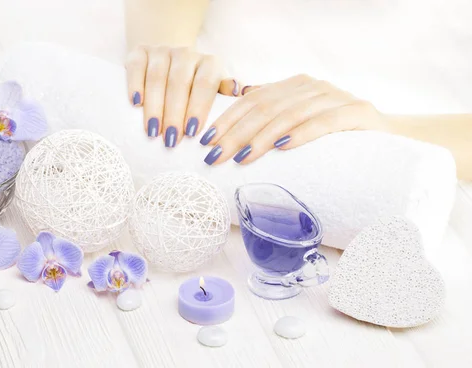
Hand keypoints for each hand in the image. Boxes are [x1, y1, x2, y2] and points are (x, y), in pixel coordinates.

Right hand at [125, 46, 244, 146]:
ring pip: (157, 77)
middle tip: (171, 140)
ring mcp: (161, 51)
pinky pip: (136, 66)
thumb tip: (238, 92)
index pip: (205, 83)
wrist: (168, 58)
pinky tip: (135, 104)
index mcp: (208, 63)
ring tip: (152, 131)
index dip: (199, 107)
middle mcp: (186, 54)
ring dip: (155, 106)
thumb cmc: (195, 85)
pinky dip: (135, 84)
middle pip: (179, 82)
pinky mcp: (139, 51)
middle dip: (175, 113)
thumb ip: (224, 94)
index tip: (193, 132)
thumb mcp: (214, 89)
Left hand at [199, 74, 386, 164]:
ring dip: (262, 137)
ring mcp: (335, 96)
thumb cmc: (334, 134)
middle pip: (266, 108)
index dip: (227, 119)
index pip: (251, 100)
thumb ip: (273, 112)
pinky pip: (325, 121)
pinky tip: (283, 147)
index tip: (205, 140)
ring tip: (242, 158)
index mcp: (294, 86)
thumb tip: (237, 102)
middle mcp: (312, 86)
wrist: (387, 137)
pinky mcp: (357, 112)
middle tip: (216, 156)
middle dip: (236, 133)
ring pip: (290, 114)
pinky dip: (302, 133)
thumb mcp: (300, 121)